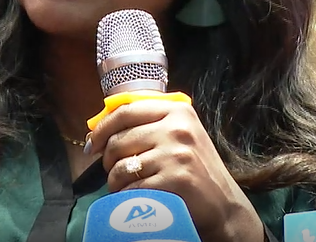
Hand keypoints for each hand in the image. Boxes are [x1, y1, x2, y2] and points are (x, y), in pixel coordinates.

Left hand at [86, 99, 262, 241]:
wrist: (222, 204)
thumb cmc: (196, 168)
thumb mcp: (180, 134)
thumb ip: (150, 123)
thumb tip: (100, 126)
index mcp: (177, 111)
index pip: (126, 111)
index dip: (102, 127)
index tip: (93, 142)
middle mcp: (177, 128)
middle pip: (119, 140)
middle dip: (107, 158)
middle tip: (111, 170)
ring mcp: (175, 154)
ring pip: (120, 166)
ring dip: (115, 181)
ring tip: (125, 186)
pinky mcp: (173, 180)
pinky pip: (131, 188)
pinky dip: (125, 196)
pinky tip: (134, 198)